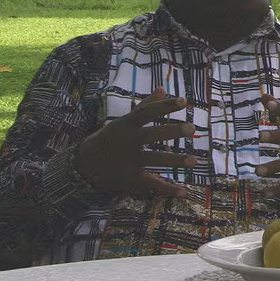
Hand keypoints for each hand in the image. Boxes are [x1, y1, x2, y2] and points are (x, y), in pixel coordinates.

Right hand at [75, 87, 196, 196]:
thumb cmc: (111, 137)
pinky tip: (184, 191)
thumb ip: (144, 106)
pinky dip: (167, 189)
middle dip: (171, 132)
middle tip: (192, 128)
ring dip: (174, 160)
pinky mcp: (131, 178)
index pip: (147, 112)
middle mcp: (128, 141)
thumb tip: (162, 88)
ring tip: (194, 161)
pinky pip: (152, 184)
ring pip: (154, 160)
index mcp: (127, 124)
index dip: (164, 106)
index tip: (184, 101)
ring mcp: (129, 160)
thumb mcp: (124, 120)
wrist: (85, 162)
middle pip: (152, 135)